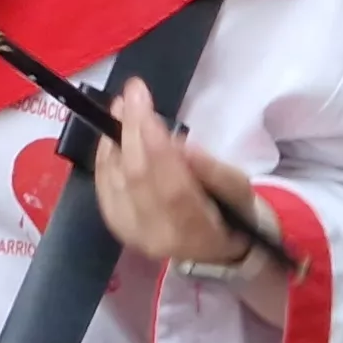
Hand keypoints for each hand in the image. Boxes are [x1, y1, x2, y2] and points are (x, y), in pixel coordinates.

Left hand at [95, 81, 264, 268]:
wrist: (214, 249)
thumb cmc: (232, 212)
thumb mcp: (239, 188)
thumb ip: (212, 169)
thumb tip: (180, 144)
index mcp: (197, 231)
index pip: (171, 186)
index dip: (154, 142)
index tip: (146, 102)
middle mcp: (158, 236)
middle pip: (136, 179)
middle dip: (132, 129)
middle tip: (133, 92)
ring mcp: (133, 234)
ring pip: (115, 180)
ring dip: (116, 138)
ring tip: (122, 106)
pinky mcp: (117, 225)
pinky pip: (104, 186)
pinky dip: (106, 156)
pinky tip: (114, 134)